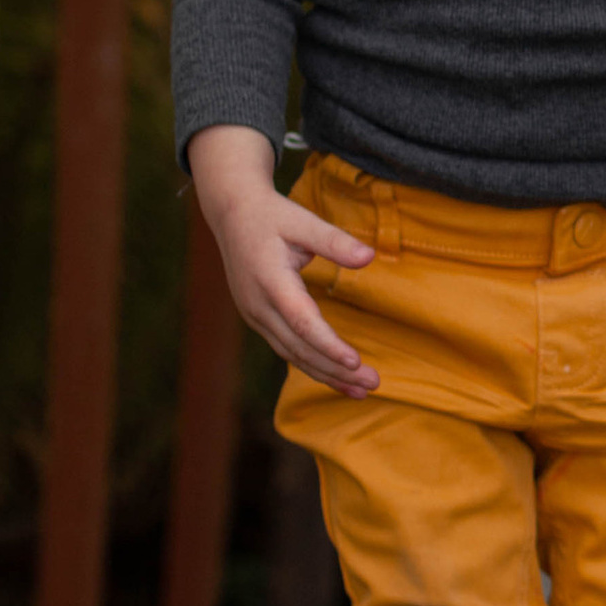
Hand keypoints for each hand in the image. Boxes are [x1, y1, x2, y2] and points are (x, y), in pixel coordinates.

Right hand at [188, 124, 377, 397]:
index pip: (302, 321)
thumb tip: (369, 257)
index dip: (328, 344)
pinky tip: (337, 378)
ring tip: (362, 391)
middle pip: (299, 346)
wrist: (232, 215)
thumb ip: (335, 241)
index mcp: (270, 281)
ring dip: (326, 374)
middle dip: (336, 369)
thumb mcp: (304, 221)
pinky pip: (287, 348)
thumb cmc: (273, 216)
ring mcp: (255, 315)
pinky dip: (312, 365)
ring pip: (292, 353)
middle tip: (374, 384)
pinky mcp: (259, 319)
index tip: (355, 362)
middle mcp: (258, 305)